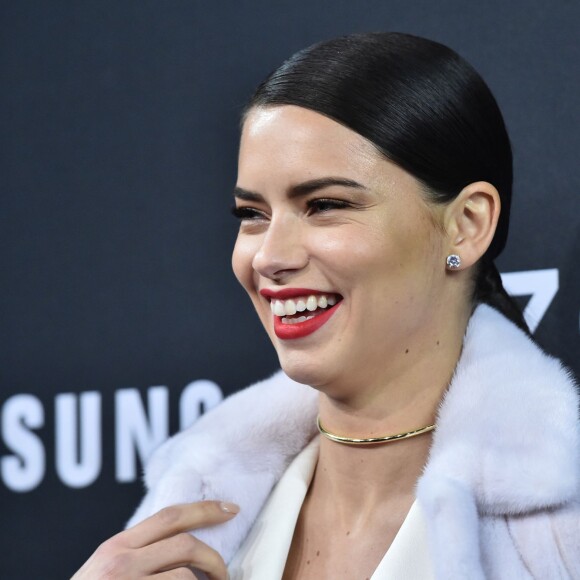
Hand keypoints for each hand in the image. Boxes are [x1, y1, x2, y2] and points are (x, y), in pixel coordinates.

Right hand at [71, 500, 238, 578]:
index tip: (230, 509)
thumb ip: (135, 553)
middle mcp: (120, 562)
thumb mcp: (104, 570)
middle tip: (224, 573)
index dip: (205, 509)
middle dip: (214, 558)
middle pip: (186, 544)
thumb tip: (181, 544)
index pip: (170, 516)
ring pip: (185, 577)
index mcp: (116, 546)